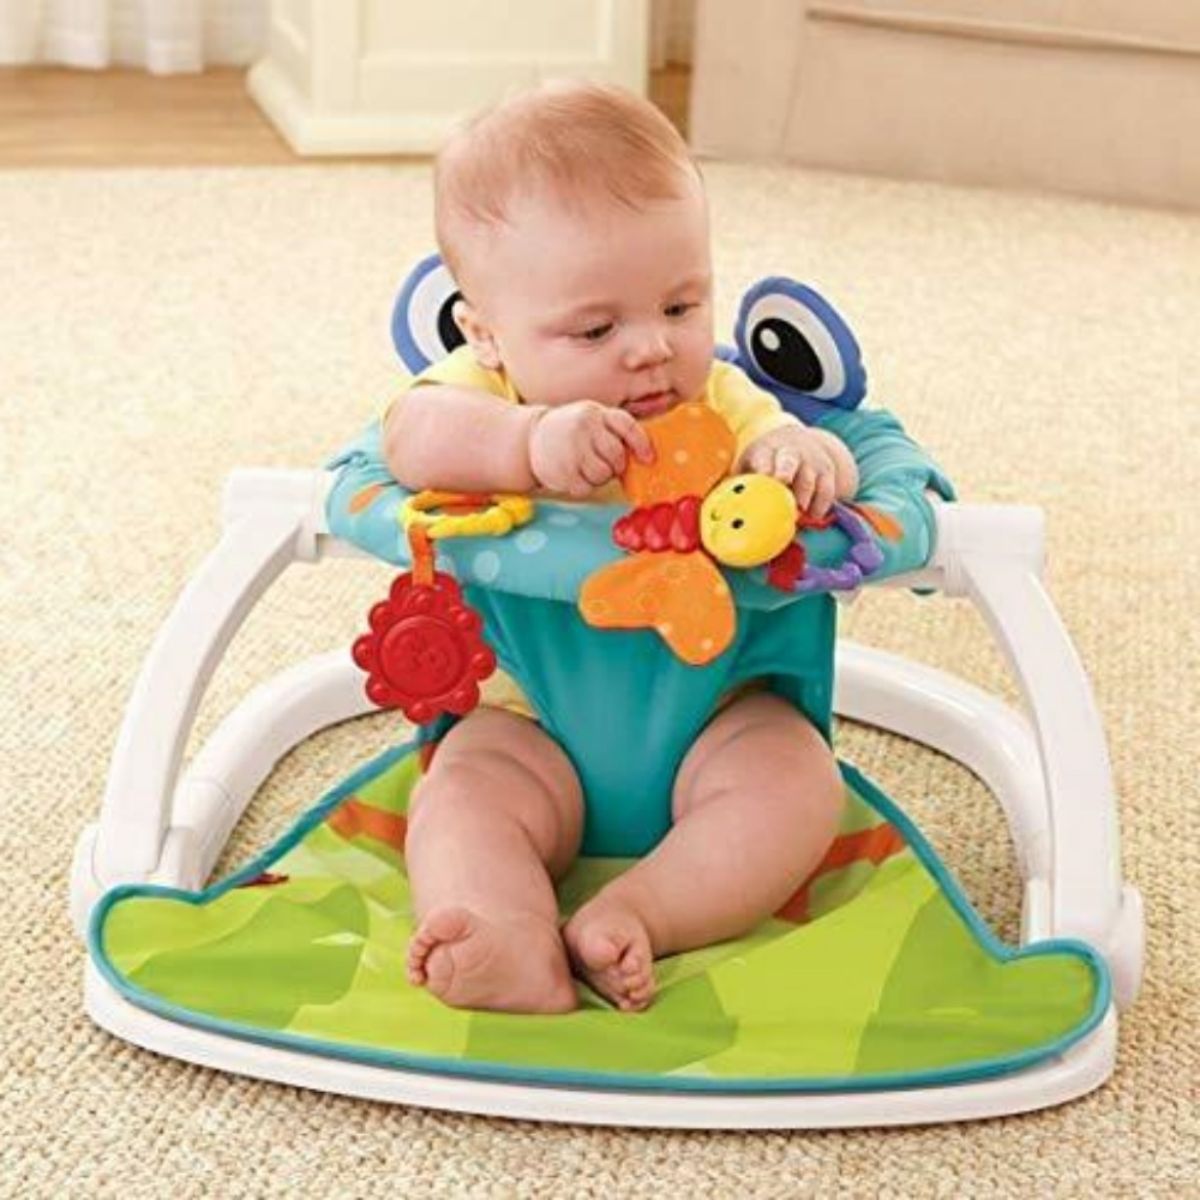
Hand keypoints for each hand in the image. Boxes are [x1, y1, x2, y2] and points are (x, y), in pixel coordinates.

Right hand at [528, 401, 653, 497]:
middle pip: (616, 456)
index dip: (641, 444)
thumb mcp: (592, 420)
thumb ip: (613, 432)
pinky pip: (586, 488)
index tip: (648, 459)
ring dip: (599, 477)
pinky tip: (574, 475)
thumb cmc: (572, 431)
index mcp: (596, 413)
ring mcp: (571, 449)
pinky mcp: (562, 470)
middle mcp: (584, 427)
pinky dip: (584, 486)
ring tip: (586, 467)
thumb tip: (645, 457)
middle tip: (605, 463)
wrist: (533, 437)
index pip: (627, 426)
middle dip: (616, 465)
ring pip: (603, 474)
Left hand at [741, 425, 841, 517]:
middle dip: (786, 476)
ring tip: (797, 516)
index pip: (763, 458)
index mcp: (765, 449)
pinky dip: (821, 505)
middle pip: (789, 462)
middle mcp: (789, 451)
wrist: (795, 440)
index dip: (764, 470)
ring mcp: (810, 460)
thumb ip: (735, 483)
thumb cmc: (764, 461)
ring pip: (811, 478)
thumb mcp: (748, 464)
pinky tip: (812, 516)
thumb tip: (716, 510)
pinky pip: (828, 489)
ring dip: (804, 499)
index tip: (762, 481)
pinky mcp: (826, 470)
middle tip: (781, 496)